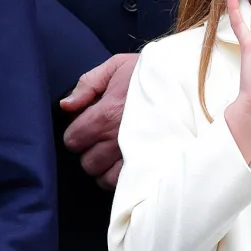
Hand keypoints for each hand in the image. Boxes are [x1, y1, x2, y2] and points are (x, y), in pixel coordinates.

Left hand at [60, 53, 138, 189]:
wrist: (184, 80)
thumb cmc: (148, 72)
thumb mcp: (115, 66)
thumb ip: (87, 84)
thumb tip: (66, 105)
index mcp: (106, 113)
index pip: (73, 139)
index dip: (75, 133)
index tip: (85, 126)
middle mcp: (117, 139)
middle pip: (87, 162)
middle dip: (88, 151)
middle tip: (99, 138)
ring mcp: (135, 155)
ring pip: (103, 178)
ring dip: (104, 167)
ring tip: (112, 152)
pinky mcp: (150, 165)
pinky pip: (125, 185)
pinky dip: (120, 178)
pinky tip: (124, 162)